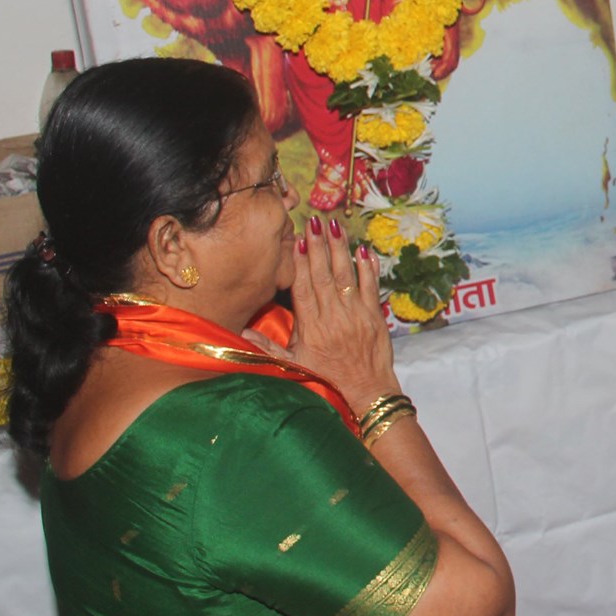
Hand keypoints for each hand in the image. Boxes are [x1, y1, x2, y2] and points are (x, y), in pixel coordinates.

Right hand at [243, 215, 398, 414]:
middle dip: (318, 246)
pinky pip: (371, 286)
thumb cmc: (327, 380)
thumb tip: (240, 334)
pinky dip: (368, 267)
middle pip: (322, 274)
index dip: (298, 262)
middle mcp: (333, 317)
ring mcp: (356, 314)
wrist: (366, 393)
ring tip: (335, 226)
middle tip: (314, 221)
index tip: (295, 240)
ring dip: (340, 249)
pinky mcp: (374, 316)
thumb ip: (267, 347)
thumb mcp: (293, 366)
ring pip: (346, 275)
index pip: (301, 287)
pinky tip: (363, 250)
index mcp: (311, 326)